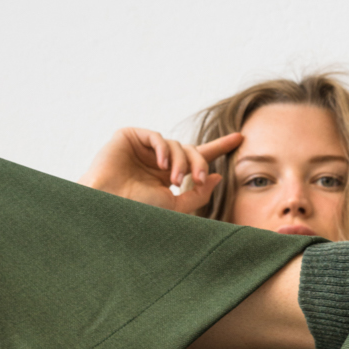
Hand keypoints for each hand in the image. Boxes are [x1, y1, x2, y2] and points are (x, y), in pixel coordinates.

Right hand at [80, 127, 243, 212]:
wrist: (108, 207)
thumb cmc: (137, 212)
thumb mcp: (175, 207)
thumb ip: (198, 193)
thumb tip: (217, 177)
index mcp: (167, 176)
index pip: (197, 158)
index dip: (219, 147)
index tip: (240, 138)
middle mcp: (157, 161)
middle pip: (190, 152)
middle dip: (199, 164)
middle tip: (199, 179)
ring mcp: (143, 148)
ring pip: (176, 145)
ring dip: (180, 162)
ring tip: (174, 181)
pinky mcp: (130, 137)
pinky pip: (157, 136)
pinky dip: (164, 149)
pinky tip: (162, 165)